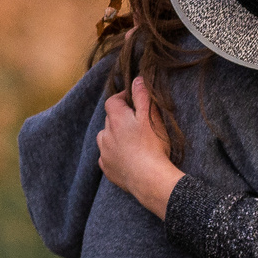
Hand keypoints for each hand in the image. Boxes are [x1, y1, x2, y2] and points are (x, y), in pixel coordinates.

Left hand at [98, 76, 183, 219]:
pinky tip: (128, 158)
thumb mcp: (151, 116)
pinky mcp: (108, 168)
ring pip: (106, 139)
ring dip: (115, 137)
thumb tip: (137, 79)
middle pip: (109, 120)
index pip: (112, 101)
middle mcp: (105, 134)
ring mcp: (105, 153)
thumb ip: (142, 95)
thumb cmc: (152, 146)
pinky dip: (115, 155)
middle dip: (121, 118)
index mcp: (116, 119)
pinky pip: (108, 157)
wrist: (149, 179)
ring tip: (132, 142)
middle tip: (138, 123)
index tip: (134, 101)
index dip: (122, 98)